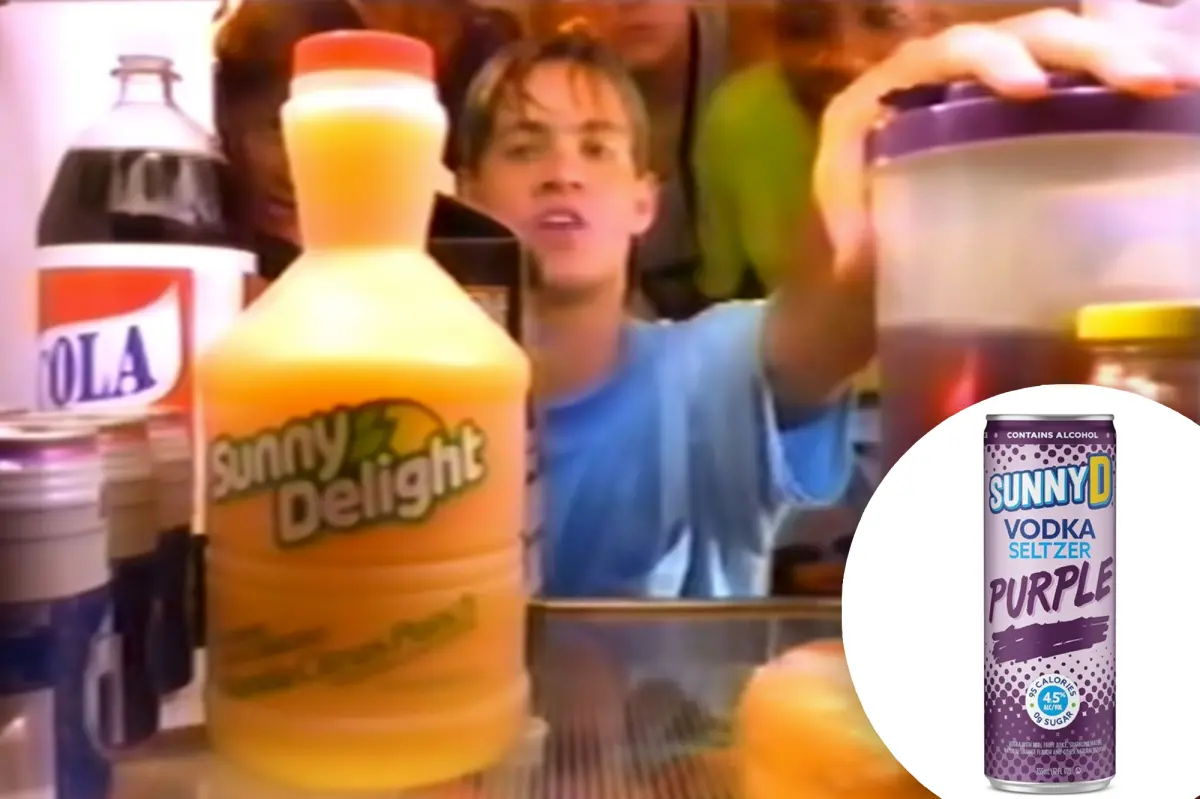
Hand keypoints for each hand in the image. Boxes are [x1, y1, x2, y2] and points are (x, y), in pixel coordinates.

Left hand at [814, 7, 1199, 277]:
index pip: (949, 53)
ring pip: (1066, 50)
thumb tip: (855, 262)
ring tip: (1177, 82)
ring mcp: (999, 85)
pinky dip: (1126, 85)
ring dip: (1124, 58)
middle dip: (1088, 52)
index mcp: (900, 84)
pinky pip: (1082, 85)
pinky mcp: (1032, 113)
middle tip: (1146, 79)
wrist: (862, 253)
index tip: (1030, 90)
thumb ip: (846, 229)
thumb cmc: (850, 224)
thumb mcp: (839, 223)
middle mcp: (955, 69)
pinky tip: (1177, 96)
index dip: (992, 62)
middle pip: (1027, 37)